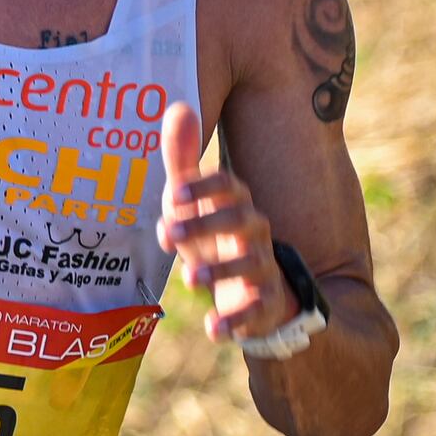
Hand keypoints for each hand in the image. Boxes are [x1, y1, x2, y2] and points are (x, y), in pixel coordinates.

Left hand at [156, 102, 297, 344]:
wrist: (258, 295)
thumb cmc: (215, 240)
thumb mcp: (194, 206)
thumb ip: (182, 162)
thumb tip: (177, 106)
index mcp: (236, 205)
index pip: (230, 186)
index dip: (204, 187)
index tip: (173, 193)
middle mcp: (256, 234)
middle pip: (244, 221)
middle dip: (207, 225)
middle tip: (169, 233)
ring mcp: (264, 270)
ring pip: (253, 266)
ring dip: (221, 271)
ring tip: (190, 279)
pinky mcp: (266, 307)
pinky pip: (257, 314)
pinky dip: (235, 323)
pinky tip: (212, 330)